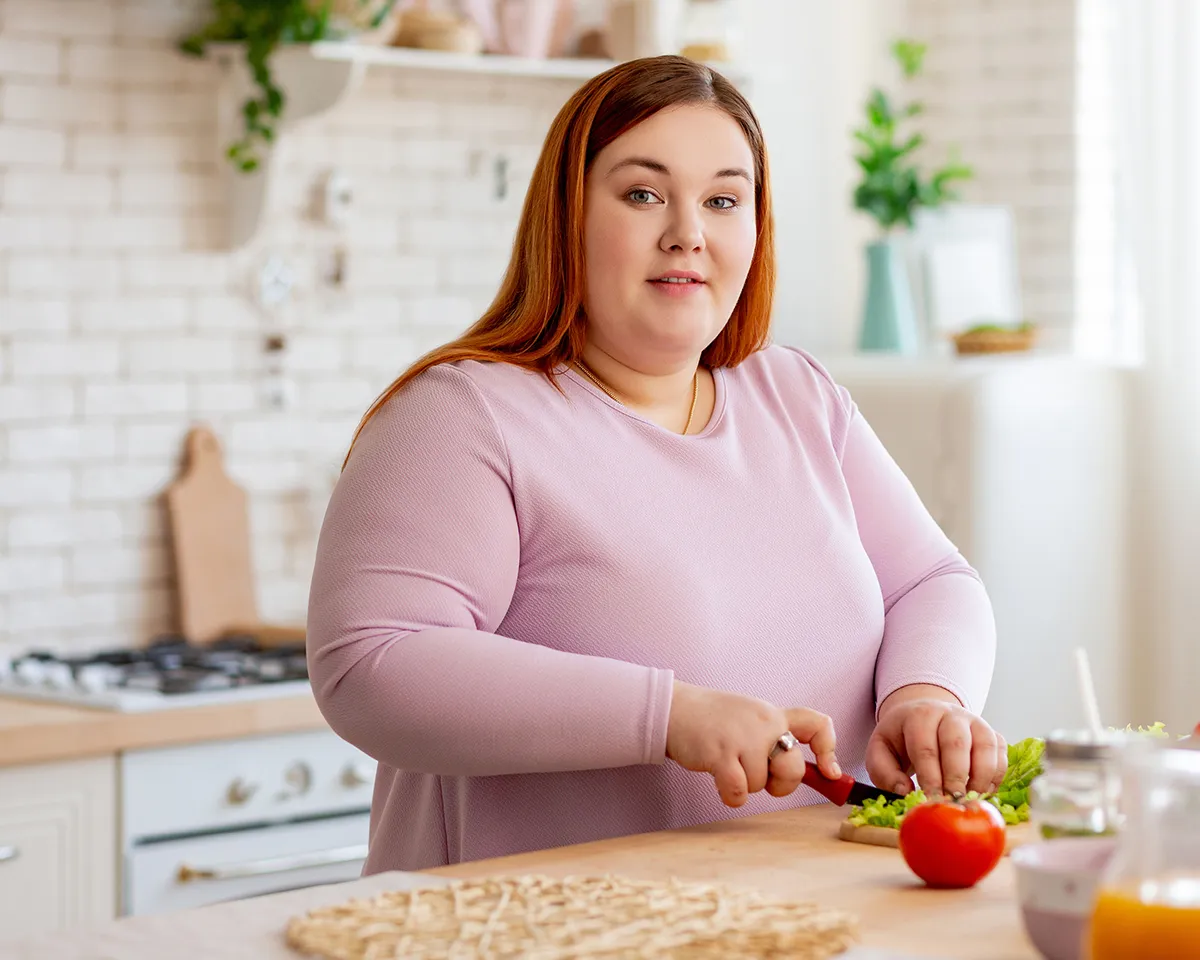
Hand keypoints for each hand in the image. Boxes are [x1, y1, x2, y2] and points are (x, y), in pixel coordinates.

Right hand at [665, 681, 838, 806]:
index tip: (829, 772)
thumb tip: (815, 773)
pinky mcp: (721, 753)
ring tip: (727, 764)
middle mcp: (764, 722)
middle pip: (793, 770)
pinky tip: (719, 779)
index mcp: (774, 714)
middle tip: (759, 776)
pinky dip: (730, 795)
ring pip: (761, 785)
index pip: (818, 725)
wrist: (675, 709)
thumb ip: (777, 739)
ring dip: (745, 785)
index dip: (829, 751)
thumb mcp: (751, 719)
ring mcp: (743, 737)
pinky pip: (739, 792)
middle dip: (780, 785)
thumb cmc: (714, 721)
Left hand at [866, 696, 1005, 798]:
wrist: (922, 717)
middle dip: (956, 778)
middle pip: (957, 743)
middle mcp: (949, 714)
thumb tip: (904, 792)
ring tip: (969, 800)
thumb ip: (884, 773)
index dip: (930, 777)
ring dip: (980, 777)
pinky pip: (1001, 752)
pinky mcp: (991, 732)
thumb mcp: (881, 751)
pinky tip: (982, 791)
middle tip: (953, 802)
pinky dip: (996, 774)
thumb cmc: (901, 739)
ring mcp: (974, 721)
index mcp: (919, 716)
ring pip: (985, 745)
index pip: (926, 747)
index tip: (932, 800)